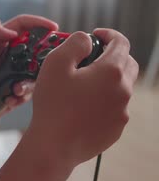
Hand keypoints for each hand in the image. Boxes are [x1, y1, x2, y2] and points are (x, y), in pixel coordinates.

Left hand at [0, 15, 58, 128]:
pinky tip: (9, 98)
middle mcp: (7, 56)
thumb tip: (14, 33)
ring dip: (29, 80)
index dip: (39, 23)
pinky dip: (22, 94)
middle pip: (36, 49)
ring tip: (15, 88)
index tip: (54, 28)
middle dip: (42, 56)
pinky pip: (28, 91)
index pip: (23, 26)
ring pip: (35, 72)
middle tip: (43, 63)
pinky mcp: (13, 92)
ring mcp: (11, 75)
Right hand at [27, 29, 138, 166]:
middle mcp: (123, 90)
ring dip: (108, 80)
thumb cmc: (53, 104)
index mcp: (111, 71)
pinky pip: (115, 107)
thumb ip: (75, 44)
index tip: (95, 35)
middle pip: (128, 64)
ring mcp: (122, 112)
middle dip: (113, 56)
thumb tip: (87, 39)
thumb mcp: (55, 64)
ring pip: (122, 87)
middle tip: (91, 58)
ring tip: (83, 85)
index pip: (121, 43)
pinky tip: (83, 107)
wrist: (53, 146)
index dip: (109, 34)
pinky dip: (104, 101)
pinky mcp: (116, 128)